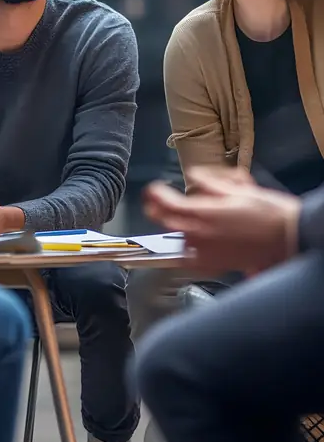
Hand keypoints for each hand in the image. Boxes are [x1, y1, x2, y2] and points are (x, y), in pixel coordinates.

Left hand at [143, 166, 300, 275]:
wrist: (287, 236)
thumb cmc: (267, 211)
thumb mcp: (237, 188)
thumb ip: (210, 183)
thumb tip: (193, 176)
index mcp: (205, 212)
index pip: (169, 204)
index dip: (157, 195)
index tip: (153, 189)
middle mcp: (202, 234)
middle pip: (168, 222)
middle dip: (158, 210)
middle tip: (154, 202)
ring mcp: (208, 252)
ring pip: (180, 239)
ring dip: (176, 228)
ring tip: (181, 219)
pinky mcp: (216, 265)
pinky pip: (192, 260)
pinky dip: (188, 252)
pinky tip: (190, 245)